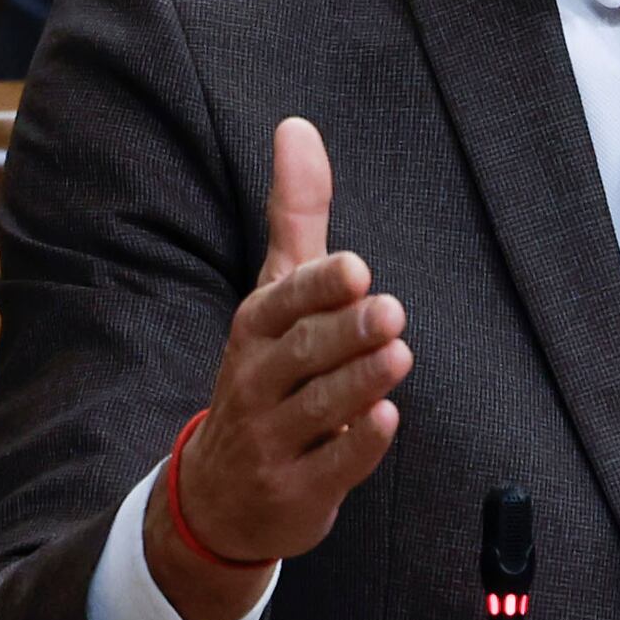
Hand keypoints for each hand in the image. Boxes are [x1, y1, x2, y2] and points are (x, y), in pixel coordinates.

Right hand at [152, 117, 408, 619]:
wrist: (222, 494)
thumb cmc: (267, 374)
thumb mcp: (276, 295)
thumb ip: (295, 216)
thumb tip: (298, 125)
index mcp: (255, 331)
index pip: (281, 304)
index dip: (318, 288)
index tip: (358, 269)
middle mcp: (256, 382)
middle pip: (300, 355)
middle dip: (344, 333)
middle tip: (391, 312)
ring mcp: (273, 440)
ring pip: (317, 409)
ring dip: (357, 383)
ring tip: (398, 356)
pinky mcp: (297, 489)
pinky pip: (330, 467)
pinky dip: (356, 446)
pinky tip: (386, 421)